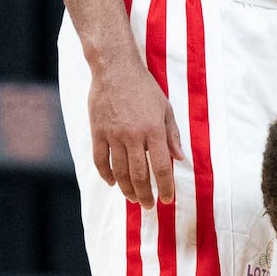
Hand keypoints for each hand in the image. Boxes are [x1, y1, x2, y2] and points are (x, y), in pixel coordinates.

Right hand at [88, 49, 180, 205]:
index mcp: (153, 130)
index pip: (160, 167)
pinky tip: (112, 183)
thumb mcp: (165, 108)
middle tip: (148, 206)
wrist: (115, 69)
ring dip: (127, 189)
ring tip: (133, 198)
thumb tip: (179, 159)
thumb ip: (172, 135)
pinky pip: (100, 160)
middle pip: (139, 175)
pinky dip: (106, 175)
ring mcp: (113, 135)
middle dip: (145, 195)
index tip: (167, 200)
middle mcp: (133, 136)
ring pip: (119, 171)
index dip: (165, 187)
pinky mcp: (97, 132)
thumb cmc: (144, 87)